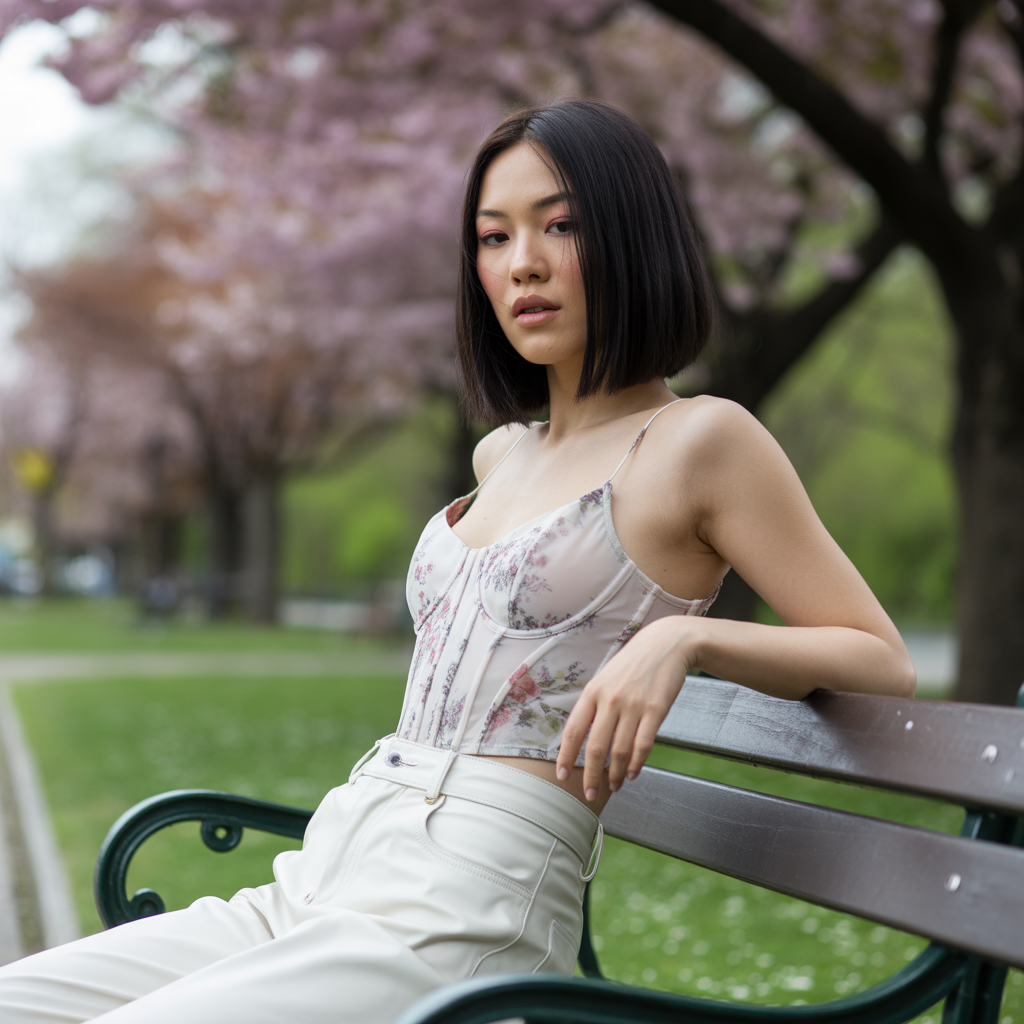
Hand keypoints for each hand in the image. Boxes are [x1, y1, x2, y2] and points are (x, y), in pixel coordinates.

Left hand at [555, 616, 703, 800]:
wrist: (665, 644)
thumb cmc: (633, 664)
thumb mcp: (606, 679)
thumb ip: (594, 705)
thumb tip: (583, 736)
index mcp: (593, 692)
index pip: (573, 730)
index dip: (565, 756)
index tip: (562, 776)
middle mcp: (610, 700)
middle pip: (595, 747)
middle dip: (590, 775)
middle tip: (589, 794)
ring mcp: (633, 705)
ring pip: (619, 750)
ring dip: (615, 774)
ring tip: (614, 786)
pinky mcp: (655, 710)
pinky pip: (643, 744)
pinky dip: (636, 763)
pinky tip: (633, 773)